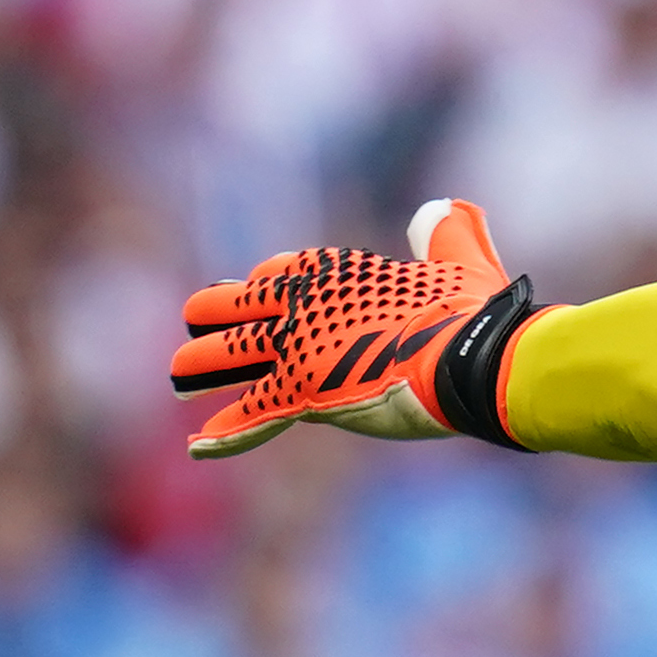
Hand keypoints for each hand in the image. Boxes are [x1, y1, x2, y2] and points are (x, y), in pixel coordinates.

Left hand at [164, 199, 544, 458]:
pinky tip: (197, 447)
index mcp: (339, 272)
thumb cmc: (477, 314)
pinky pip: (253, 414)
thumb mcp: (463, 263)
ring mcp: (298, 347)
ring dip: (201, 367)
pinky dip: (226, 434)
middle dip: (216, 316)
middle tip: (197, 330)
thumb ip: (447, 235)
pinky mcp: (302, 392)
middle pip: (240, 305)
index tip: (250, 292)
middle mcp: (307, 302)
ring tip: (179, 379)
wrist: (476, 358)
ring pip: (229, 354)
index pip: (283, 272)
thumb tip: (442, 208)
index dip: (264, 286)